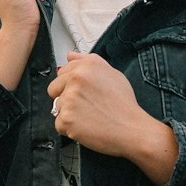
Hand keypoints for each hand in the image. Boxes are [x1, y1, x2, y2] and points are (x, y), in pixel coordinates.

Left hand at [48, 54, 178, 183]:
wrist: (131, 129)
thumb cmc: (124, 105)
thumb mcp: (113, 74)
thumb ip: (88, 61)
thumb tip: (70, 56)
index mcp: (87, 66)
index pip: (62, 72)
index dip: (71, 85)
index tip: (82, 93)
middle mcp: (76, 79)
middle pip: (54, 89)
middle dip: (65, 98)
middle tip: (86, 106)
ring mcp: (69, 98)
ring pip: (56, 107)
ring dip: (69, 114)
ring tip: (89, 116)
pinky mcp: (66, 118)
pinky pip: (59, 124)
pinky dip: (69, 129)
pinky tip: (85, 126)